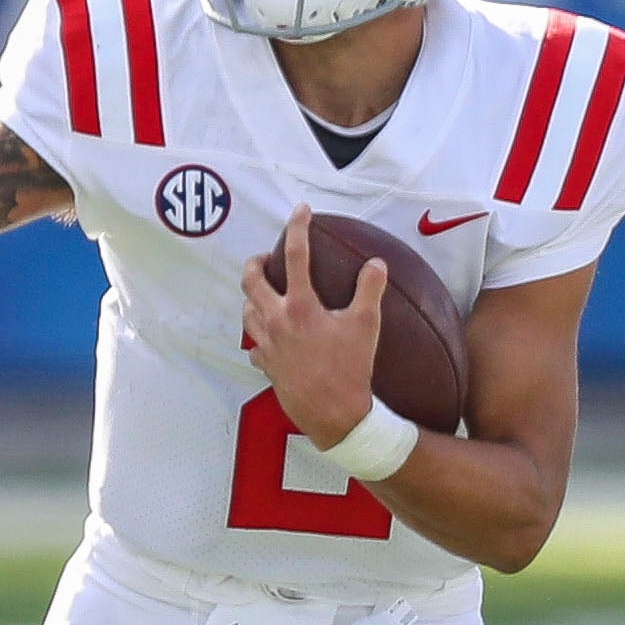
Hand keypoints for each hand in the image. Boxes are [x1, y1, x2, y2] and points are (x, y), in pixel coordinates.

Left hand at [241, 205, 382, 448]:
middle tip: (266, 258)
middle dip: (256, 262)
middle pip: (252, 280)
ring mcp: (267, 344)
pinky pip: (255, 345)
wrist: (335, 414)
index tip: (301, 211)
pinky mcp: (267, 366)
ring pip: (247, 311)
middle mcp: (277, 321)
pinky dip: (260, 335)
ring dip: (253, 297)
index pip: (296, 254)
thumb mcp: (366, 326)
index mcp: (301, 306)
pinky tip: (272, 337)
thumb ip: (370, 290)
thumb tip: (377, 264)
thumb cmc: (351, 369)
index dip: (298, 227)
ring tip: (266, 294)